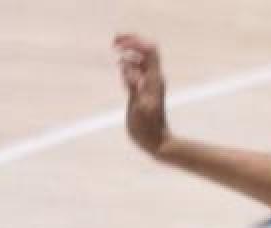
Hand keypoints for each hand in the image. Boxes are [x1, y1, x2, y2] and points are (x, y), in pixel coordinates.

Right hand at [114, 33, 170, 156]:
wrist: (157, 142)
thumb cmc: (147, 128)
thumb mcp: (137, 107)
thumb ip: (132, 85)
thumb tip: (126, 66)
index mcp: (154, 79)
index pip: (149, 50)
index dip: (134, 42)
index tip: (117, 45)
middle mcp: (155, 78)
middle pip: (146, 50)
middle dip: (131, 42)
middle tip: (113, 43)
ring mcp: (151, 84)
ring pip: (142, 59)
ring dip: (129, 52)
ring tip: (114, 53)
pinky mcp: (146, 90)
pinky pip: (139, 71)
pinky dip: (129, 65)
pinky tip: (120, 70)